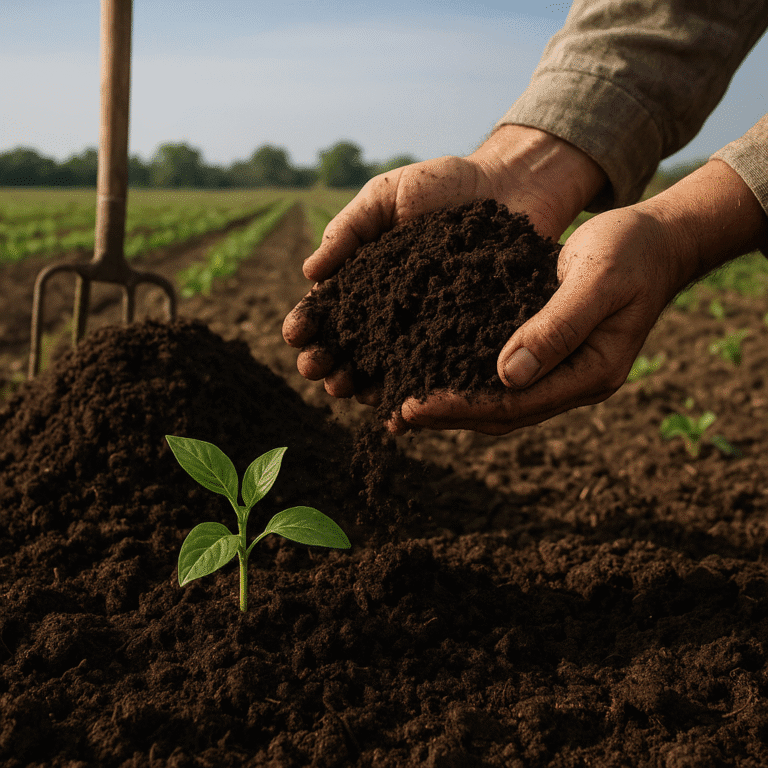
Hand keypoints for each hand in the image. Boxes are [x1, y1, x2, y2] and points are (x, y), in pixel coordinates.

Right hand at [283, 125, 607, 398]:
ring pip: (385, 367)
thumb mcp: (386, 196)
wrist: (511, 183)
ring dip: (360, 384)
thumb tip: (309, 274)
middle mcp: (391, 309)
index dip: (308, 325)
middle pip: (350, 346)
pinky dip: (413, 392)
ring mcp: (425, 327)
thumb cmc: (443, 183)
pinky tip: (397, 406)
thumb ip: (347, 230)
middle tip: (319, 371)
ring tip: (348, 389)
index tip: (295, 336)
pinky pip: (434, 370)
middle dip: (327, 363)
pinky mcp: (461, 337)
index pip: (329, 309)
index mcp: (365, 276)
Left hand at [389, 158, 767, 434]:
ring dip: (452, 404)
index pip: (517, 404)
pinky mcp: (548, 351)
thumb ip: (557, 327)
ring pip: (499, 401)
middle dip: (448, 414)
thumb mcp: (596, 280)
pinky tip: (429, 370)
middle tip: (394, 413)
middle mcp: (574, 381)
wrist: (654, 240)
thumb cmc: (630, 252)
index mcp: (592, 372)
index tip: (414, 405)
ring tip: (400, 403)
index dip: (463, 407)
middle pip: (502, 413)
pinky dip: (464, 377)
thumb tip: (508, 375)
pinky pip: (501, 375)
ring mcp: (562, 370)